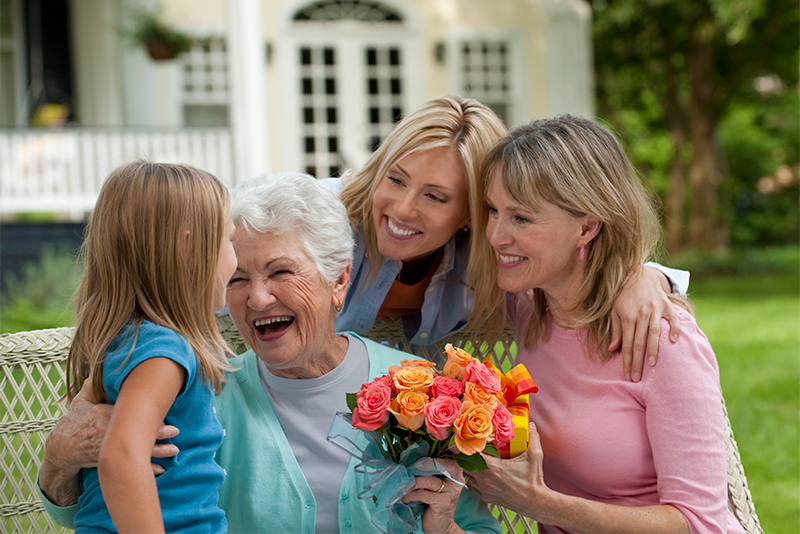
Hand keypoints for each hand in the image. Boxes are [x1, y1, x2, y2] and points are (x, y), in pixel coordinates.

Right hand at [40, 379, 179, 505]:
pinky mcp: (110, 461)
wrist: (61, 449)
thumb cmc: (74, 422)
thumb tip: (97, 370)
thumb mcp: (79, 402)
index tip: (162, 411)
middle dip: (156, 433)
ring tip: (175, 450)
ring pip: (136, 451)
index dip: (145, 414)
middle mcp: (107, 432)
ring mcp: (109, 448)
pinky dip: (146, 468)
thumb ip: (90, 386)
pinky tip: (161, 470)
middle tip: (176, 431)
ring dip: (157, 451)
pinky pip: (131, 466)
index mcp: (103, 415)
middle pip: (135, 433)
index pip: (128, 413)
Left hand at [402, 459, 466, 533]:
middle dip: (421, 466)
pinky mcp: (443, 502)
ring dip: (412, 483)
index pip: (446, 458)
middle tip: (407, 470)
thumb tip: (410, 457)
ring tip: (403, 487)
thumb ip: (430, 472)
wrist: (441, 527)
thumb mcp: (435, 485)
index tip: (416, 458)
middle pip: (439, 465)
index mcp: (456, 473)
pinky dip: (411, 495)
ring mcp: (451, 492)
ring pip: (428, 480)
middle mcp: (456, 481)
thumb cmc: (434, 503)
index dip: (431, 456)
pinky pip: (423, 494)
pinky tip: (405, 498)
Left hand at [467, 423, 546, 518]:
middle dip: (467, 456)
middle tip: (473, 450)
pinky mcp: (485, 498)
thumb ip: (533, 438)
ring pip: (466, 476)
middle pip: (464, 465)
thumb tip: (532, 424)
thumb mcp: (535, 456)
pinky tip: (481, 475)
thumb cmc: (533, 480)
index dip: (468, 446)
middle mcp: (484, 479)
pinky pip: (471, 487)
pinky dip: (473, 480)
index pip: (470, 454)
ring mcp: (483, 490)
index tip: (470, 441)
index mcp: (492, 467)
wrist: (534, 502)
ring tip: (477, 462)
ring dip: (469, 468)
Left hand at [609, 265, 680, 381]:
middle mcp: (640, 313)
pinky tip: (674, 342)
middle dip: (637, 361)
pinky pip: (673, 319)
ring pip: (654, 332)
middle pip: (639, 342)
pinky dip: (675, 329)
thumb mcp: (615, 311)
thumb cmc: (624, 296)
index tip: (627, 375)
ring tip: (651, 364)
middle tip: (637, 378)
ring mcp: (655, 309)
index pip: (627, 344)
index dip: (627, 361)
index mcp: (627, 316)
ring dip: (653, 349)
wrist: (639, 275)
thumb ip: (616, 330)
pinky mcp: (667, 305)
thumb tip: (612, 349)